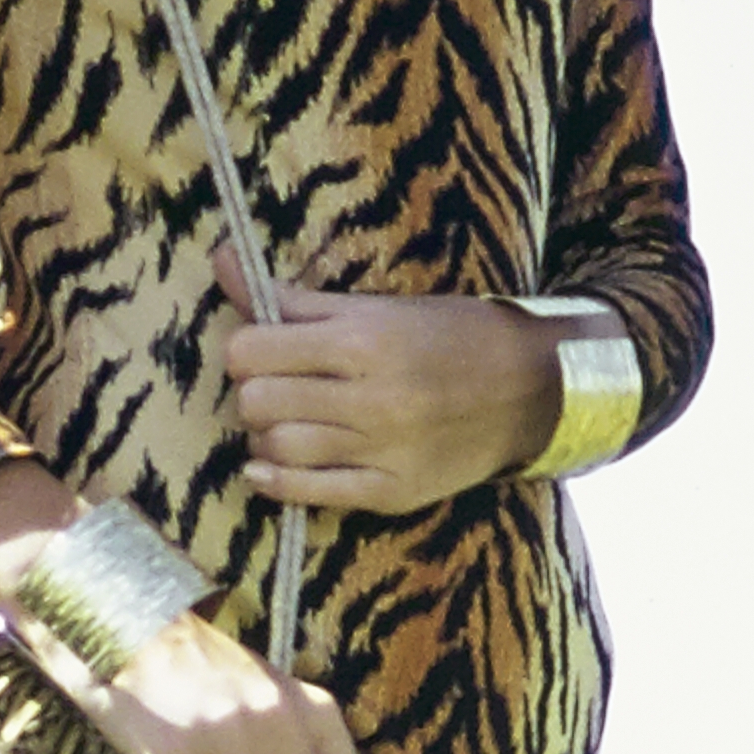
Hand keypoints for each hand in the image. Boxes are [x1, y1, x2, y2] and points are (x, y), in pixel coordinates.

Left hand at [214, 246, 566, 511]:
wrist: (533, 388)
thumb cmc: (449, 337)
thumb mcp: (377, 307)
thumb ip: (294, 297)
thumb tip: (220, 259)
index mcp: (363, 341)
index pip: (251, 351)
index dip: (244, 349)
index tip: (261, 348)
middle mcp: (370, 399)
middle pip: (257, 402)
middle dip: (253, 393)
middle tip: (275, 386)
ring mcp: (381, 452)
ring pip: (277, 449)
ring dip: (265, 436)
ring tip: (285, 421)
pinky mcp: (391, 492)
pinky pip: (308, 494)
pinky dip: (275, 482)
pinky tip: (269, 466)